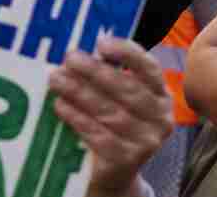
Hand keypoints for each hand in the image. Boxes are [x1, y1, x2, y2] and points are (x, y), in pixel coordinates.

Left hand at [49, 37, 172, 196]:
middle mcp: (160, 118)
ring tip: (56, 79)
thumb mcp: (114, 97)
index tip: (101, 44)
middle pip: (127, 89)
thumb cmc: (111, 124)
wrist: (114, 173)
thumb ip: (103, 75)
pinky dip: (77, 118)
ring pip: (111, 112)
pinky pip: (99, 135)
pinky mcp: (127, 161)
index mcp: (160, 94)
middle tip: (69, 58)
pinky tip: (60, 105)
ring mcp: (147, 142)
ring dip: (80, 92)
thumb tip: (72, 55)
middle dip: (95, 71)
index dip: (127, 53)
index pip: (150, 68)